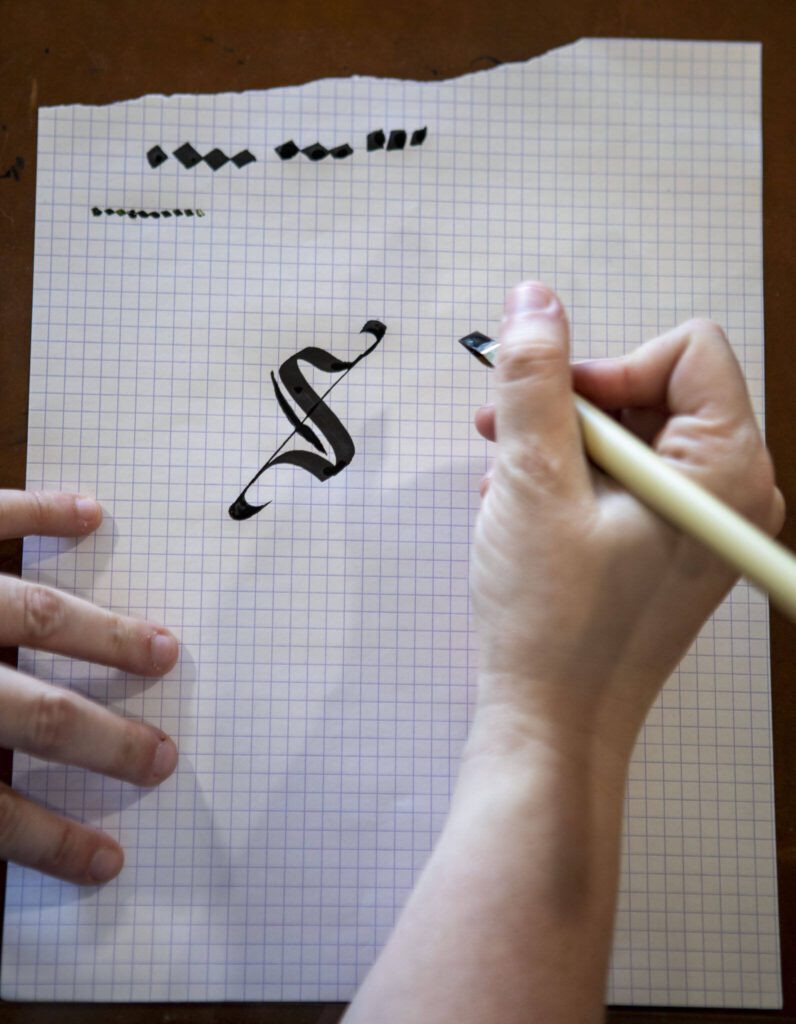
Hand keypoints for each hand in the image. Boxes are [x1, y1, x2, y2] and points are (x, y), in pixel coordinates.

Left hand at [0, 490, 178, 883]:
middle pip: (36, 713)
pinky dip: (40, 512)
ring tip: (162, 650)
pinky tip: (89, 513)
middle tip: (161, 758)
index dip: (52, 842)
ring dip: (103, 635)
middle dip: (105, 740)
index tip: (108, 864)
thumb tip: (1, 814)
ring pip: (31, 613)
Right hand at [470, 282, 783, 763]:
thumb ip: (533, 378)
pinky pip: (627, 487)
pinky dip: (572, 486)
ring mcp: (703, 527)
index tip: (550, 406)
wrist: (555, 726)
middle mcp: (732, 494)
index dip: (609, 364)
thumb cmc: (553, 619)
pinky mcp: (672, 552)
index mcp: (725, 469)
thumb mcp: (531, 479)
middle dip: (571, 409)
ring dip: (559, 449)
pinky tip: (521, 515)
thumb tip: (534, 301)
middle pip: (657, 393)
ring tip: (502, 486)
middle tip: (502, 434)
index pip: (688, 350)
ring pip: (632, 440)